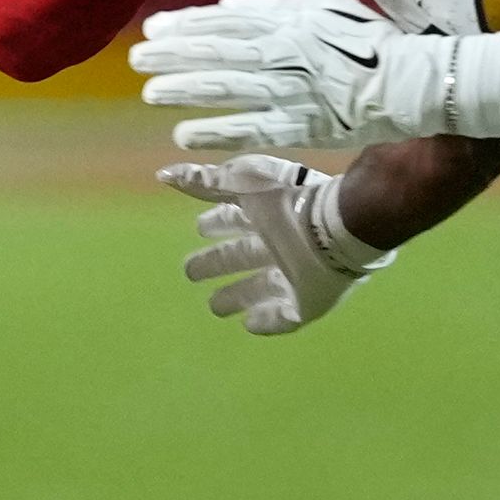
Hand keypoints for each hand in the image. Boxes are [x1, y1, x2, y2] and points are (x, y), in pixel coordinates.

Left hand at [131, 0, 451, 153]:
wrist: (418, 81)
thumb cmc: (372, 43)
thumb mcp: (327, 8)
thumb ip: (277, 6)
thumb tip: (228, 7)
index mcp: (293, 19)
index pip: (228, 21)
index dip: (187, 25)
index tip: (153, 30)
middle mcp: (290, 51)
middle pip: (220, 51)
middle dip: (175, 55)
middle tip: (136, 60)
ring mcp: (297, 89)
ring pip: (230, 88)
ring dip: (186, 91)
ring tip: (150, 94)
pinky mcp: (307, 126)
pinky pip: (254, 130)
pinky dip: (218, 133)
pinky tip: (185, 137)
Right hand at [163, 156, 387, 333]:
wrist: (336, 226)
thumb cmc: (287, 202)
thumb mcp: (242, 183)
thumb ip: (205, 181)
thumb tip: (163, 174)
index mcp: (267, 216)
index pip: (235, 221)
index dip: (216, 224)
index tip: (197, 230)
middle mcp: (281, 245)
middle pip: (244, 254)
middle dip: (218, 262)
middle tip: (190, 271)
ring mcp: (298, 276)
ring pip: (262, 287)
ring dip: (238, 296)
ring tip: (215, 307)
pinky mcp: (310, 303)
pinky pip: (285, 316)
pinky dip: (267, 321)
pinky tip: (249, 325)